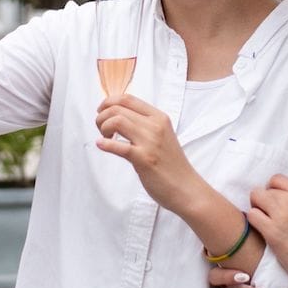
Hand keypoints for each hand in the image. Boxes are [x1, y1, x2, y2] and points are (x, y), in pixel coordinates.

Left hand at [95, 94, 203, 214]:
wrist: (186, 188)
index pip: (128, 99)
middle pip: (118, 108)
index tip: (102, 111)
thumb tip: (119, 117)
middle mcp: (155, 126)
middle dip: (102, 117)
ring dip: (103, 128)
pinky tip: (101, 145)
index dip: (108, 102)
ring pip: (116, 121)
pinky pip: (118, 146)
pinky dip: (104, 144)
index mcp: (159, 118)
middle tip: (101, 130)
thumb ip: (145, 125)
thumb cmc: (171, 165)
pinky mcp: (144, 159)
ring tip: (105, 138)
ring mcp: (150, 142)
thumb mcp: (162, 136)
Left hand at [248, 175, 287, 284]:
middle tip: (267, 213)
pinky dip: (253, 220)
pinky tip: (261, 228)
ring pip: (255, 198)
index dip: (271, 189)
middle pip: (263, 189)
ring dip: (257, 209)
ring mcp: (282, 216)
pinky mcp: (272, 232)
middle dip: (262, 200)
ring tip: (264, 220)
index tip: (273, 201)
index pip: (276, 179)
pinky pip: (252, 215)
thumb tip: (280, 191)